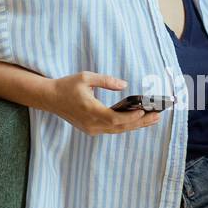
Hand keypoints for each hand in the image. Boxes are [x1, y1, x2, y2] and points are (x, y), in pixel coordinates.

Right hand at [47, 71, 162, 135]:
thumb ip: (106, 81)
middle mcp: (92, 124)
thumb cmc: (67, 86)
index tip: (144, 111)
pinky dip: (125, 125)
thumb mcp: (86, 77)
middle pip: (120, 127)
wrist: (50, 98)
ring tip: (152, 119)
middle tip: (157, 116)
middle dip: (140, 122)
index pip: (115, 118)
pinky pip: (112, 129)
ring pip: (117, 130)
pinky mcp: (91, 129)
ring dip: (135, 125)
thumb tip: (124, 85)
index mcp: (90, 111)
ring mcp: (91, 128)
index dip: (131, 117)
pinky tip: (137, 120)